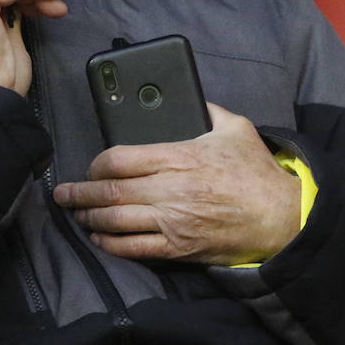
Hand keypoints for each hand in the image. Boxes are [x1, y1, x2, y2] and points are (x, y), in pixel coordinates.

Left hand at [53, 103, 301, 265]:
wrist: (281, 218)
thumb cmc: (259, 173)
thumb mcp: (237, 128)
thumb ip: (208, 109)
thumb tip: (189, 96)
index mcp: (182, 156)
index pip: (120, 159)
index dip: (97, 163)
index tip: (93, 165)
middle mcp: (171, 190)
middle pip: (109, 192)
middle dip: (79, 193)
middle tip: (63, 194)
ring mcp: (173, 221)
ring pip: (115, 221)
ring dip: (90, 219)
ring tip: (79, 215)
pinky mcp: (179, 248)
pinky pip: (133, 249)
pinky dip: (111, 245)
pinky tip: (101, 239)